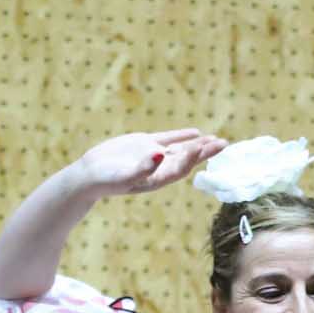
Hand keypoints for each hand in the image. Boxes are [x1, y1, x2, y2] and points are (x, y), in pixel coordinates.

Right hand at [74, 130, 227, 200]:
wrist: (89, 175)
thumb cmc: (105, 180)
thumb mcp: (123, 175)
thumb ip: (142, 167)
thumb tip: (160, 155)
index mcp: (157, 179)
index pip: (181, 167)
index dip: (193, 158)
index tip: (205, 147)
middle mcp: (159, 168)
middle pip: (187, 159)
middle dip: (206, 152)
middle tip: (224, 144)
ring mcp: (153, 156)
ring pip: (181, 149)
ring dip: (199, 145)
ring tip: (217, 140)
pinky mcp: (145, 144)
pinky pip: (168, 139)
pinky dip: (182, 136)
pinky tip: (195, 132)